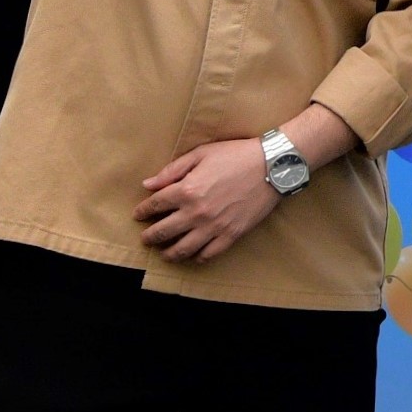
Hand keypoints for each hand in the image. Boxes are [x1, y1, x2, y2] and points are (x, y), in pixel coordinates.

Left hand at [138, 138, 279, 263]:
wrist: (272, 166)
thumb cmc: (236, 155)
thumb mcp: (201, 154)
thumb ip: (172, 170)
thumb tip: (148, 184)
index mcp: (187, 190)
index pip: (156, 205)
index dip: (143, 211)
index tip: (138, 215)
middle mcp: (197, 212)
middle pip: (164, 231)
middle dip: (150, 236)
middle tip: (145, 238)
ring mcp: (214, 227)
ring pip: (183, 249)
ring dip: (168, 253)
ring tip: (163, 253)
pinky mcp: (231, 235)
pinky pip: (209, 254)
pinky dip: (197, 258)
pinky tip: (192, 256)